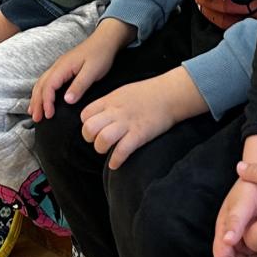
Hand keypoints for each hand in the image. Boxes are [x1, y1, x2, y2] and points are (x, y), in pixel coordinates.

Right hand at [30, 17, 133, 121]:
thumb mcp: (92, 72)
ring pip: (42, 83)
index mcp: (63, 67)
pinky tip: (42, 99)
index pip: (49, 86)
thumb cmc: (100, 55)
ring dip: (36, 98)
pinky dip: (41, 91)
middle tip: (37, 118)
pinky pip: (47, 81)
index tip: (48, 115)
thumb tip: (67, 101)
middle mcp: (57, 66)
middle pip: (41, 85)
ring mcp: (59, 66)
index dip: (46, 102)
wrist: (105, 40)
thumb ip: (79, 85)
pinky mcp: (63, 68)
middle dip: (37, 102)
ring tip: (34, 112)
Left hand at [80, 66, 207, 168]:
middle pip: (89, 128)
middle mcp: (116, 112)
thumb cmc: (147, 93)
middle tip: (98, 141)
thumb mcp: (123, 92)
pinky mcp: (140, 134)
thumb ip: (109, 104)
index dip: (86, 124)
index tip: (95, 129)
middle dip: (90, 138)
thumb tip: (99, 116)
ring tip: (107, 151)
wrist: (170, 94)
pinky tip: (115, 164)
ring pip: (103, 140)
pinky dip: (115, 160)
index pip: (85, 114)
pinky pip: (122, 150)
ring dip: (101, 149)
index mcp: (110, 100)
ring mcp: (128, 123)